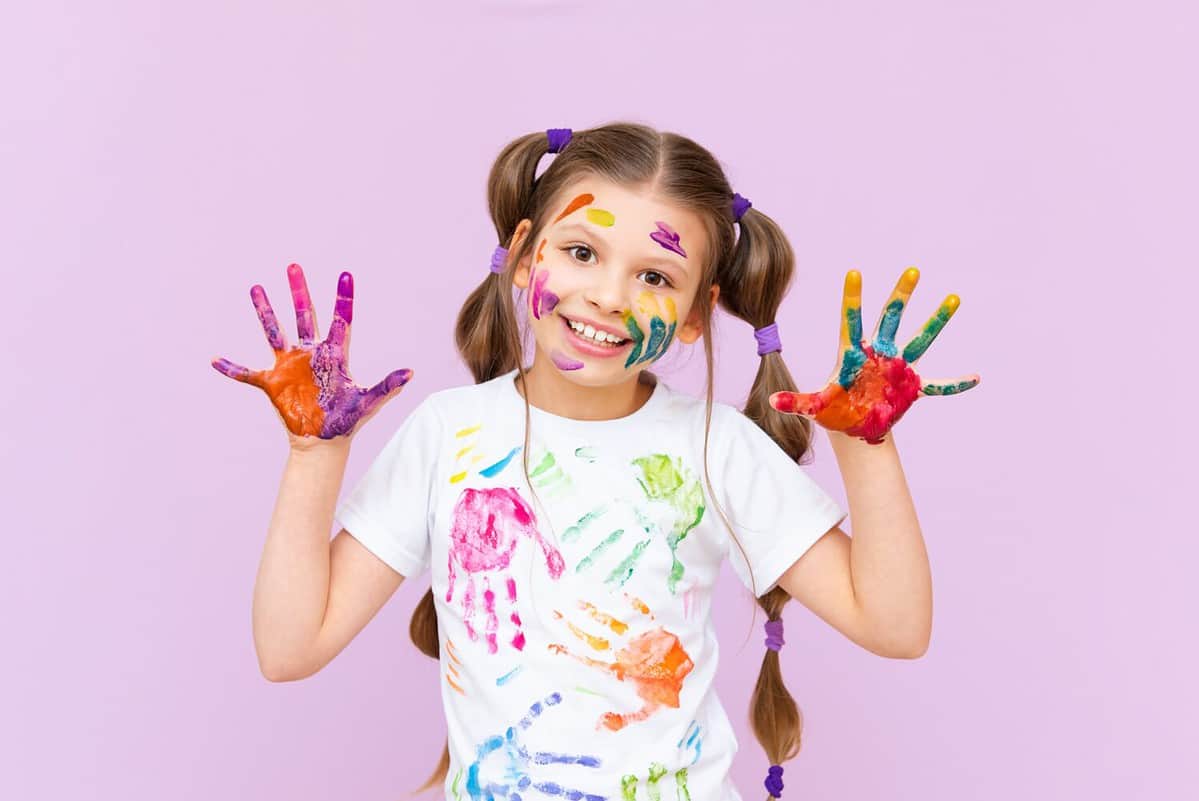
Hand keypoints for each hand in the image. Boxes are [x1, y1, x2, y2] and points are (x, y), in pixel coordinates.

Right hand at [211, 263, 412, 441]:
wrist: (323, 441)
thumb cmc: (347, 420)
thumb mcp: (368, 402)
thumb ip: (387, 386)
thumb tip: (411, 373)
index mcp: (334, 355)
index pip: (341, 320)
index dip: (343, 297)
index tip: (346, 274)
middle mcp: (310, 353)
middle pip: (304, 315)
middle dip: (299, 291)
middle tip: (294, 265)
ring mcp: (289, 365)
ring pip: (274, 331)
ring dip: (265, 311)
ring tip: (256, 287)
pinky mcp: (272, 383)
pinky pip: (246, 373)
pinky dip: (230, 368)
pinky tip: (214, 359)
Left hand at [769, 268, 978, 444]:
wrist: (854, 427)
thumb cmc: (833, 412)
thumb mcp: (815, 407)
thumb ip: (796, 402)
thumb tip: (771, 402)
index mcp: (852, 354)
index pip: (851, 320)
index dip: (852, 298)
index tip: (854, 272)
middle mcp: (878, 353)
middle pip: (890, 318)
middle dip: (901, 295)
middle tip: (913, 269)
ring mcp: (898, 367)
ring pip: (920, 339)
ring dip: (936, 319)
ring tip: (954, 297)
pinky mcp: (912, 387)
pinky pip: (938, 385)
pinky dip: (956, 384)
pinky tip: (976, 378)